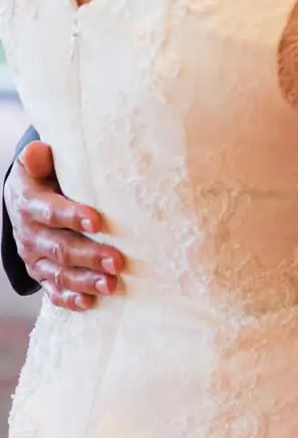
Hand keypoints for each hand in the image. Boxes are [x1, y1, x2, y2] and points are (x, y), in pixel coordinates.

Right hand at [4, 141, 123, 309]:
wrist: (22, 201)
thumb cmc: (42, 175)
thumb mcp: (35, 163)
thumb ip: (39, 158)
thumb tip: (40, 150)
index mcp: (29, 204)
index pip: (50, 212)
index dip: (72, 217)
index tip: (98, 221)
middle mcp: (30, 234)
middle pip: (59, 248)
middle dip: (89, 255)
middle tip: (118, 260)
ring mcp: (35, 258)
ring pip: (59, 273)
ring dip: (86, 280)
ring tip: (112, 284)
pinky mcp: (41, 274)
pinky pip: (53, 290)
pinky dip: (70, 298)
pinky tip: (90, 302)